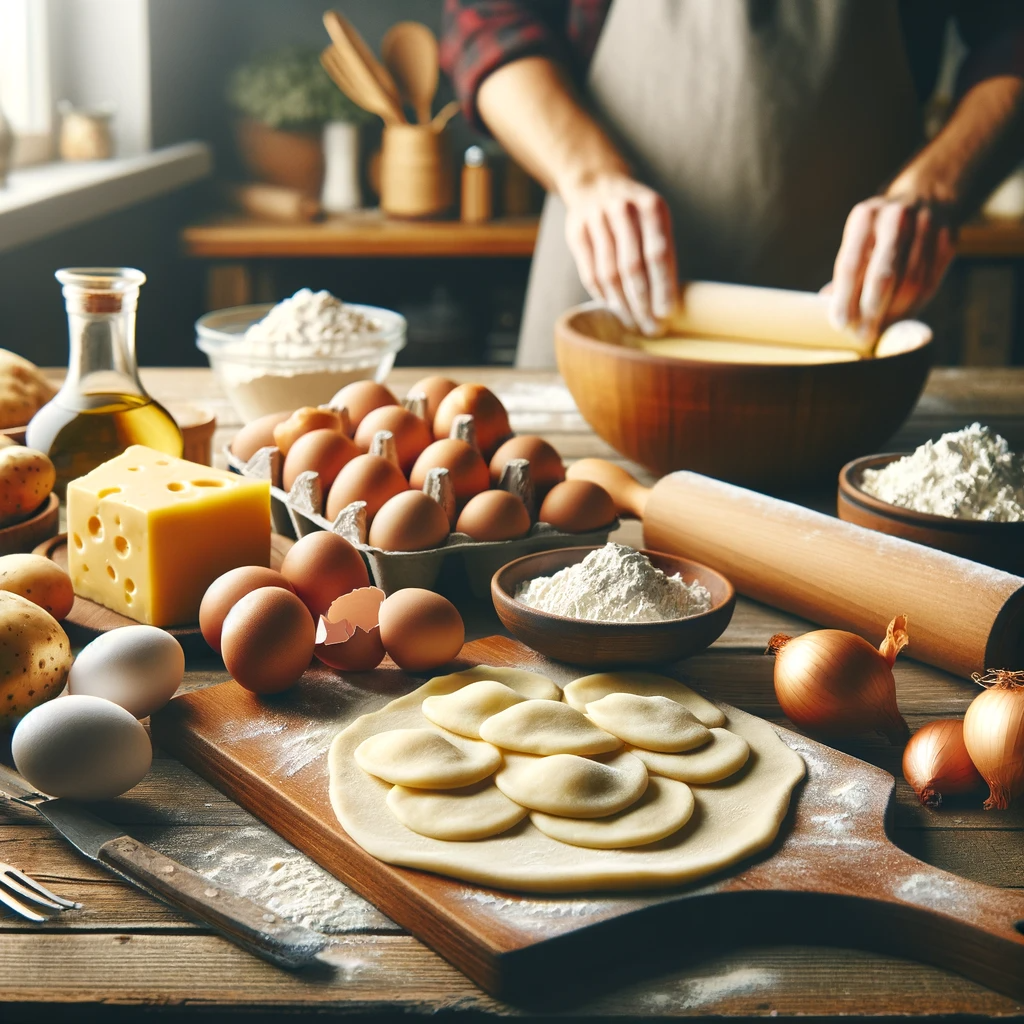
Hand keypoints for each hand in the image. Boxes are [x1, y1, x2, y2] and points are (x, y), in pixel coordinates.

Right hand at [562, 172, 676, 334]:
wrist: (595, 181)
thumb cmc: (635, 211)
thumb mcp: (655, 219)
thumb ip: (663, 251)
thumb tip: (669, 302)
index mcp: (650, 205)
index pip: (658, 254)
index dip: (662, 287)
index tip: (667, 314)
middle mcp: (622, 209)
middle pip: (632, 267)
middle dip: (643, 303)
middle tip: (651, 328)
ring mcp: (596, 220)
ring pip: (609, 274)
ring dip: (622, 305)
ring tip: (633, 323)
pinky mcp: (576, 232)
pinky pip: (590, 273)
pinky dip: (603, 296)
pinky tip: (614, 309)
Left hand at [828, 196, 955, 337]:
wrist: (926, 195)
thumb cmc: (879, 230)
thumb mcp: (858, 238)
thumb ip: (847, 271)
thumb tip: (826, 306)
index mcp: (865, 216)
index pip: (851, 264)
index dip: (844, 299)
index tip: (839, 325)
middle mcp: (897, 217)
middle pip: (884, 275)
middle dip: (871, 312)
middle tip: (861, 337)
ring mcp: (927, 226)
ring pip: (910, 283)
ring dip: (893, 314)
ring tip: (878, 332)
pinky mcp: (948, 239)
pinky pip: (930, 283)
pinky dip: (913, 307)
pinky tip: (898, 320)